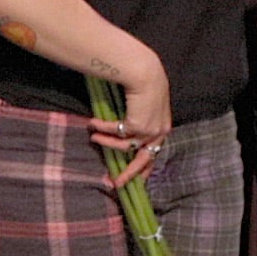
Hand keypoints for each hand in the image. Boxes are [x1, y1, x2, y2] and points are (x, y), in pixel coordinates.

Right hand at [92, 67, 173, 184]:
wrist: (146, 72)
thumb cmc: (146, 82)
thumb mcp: (149, 103)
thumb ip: (142, 116)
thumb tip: (127, 128)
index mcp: (163, 128)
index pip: (155, 152)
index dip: (145, 166)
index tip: (138, 179)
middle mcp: (159, 133)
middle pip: (144, 160)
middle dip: (129, 174)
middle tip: (116, 184)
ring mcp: (149, 130)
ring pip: (125, 147)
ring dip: (106, 143)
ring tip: (93, 139)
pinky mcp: (137, 125)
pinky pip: (115, 132)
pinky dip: (103, 128)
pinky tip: (93, 124)